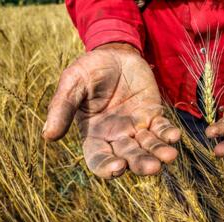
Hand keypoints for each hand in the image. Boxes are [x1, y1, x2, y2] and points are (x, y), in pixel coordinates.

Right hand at [43, 43, 180, 178]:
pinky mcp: (152, 114)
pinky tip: (174, 136)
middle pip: (129, 157)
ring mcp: (137, 126)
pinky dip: (168, 134)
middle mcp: (116, 136)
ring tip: (170, 156)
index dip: (108, 167)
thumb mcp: (73, 83)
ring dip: (159, 153)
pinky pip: (162, 128)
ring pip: (148, 147)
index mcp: (94, 134)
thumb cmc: (90, 69)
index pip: (99, 159)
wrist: (114, 52)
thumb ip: (63, 108)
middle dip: (141, 164)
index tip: (119, 167)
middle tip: (153, 167)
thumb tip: (48, 136)